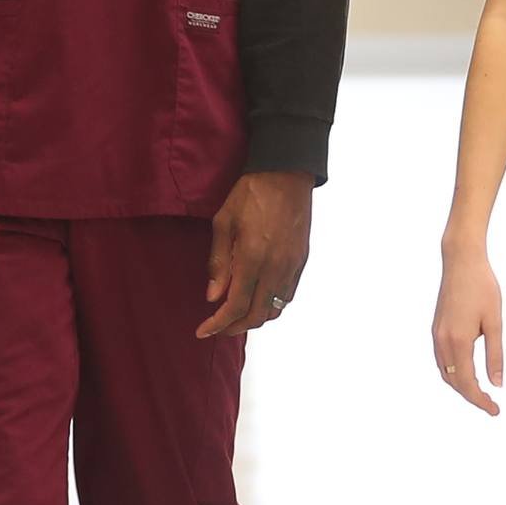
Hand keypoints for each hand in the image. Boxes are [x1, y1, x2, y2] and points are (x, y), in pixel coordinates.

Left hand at [198, 171, 312, 339]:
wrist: (286, 174)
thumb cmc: (251, 193)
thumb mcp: (223, 222)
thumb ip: (218, 262)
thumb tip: (213, 296)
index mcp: (252, 258)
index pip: (236, 306)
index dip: (218, 324)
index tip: (203, 331)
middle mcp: (276, 267)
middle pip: (258, 315)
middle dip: (236, 327)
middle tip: (219, 326)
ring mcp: (292, 265)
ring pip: (276, 308)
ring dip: (255, 317)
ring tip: (238, 313)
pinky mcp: (301, 260)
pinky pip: (287, 294)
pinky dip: (272, 303)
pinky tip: (258, 296)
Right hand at [431, 245, 505, 414]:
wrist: (461, 261)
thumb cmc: (482, 287)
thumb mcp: (495, 322)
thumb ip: (495, 355)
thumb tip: (497, 384)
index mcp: (458, 342)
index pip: (467, 383)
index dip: (480, 401)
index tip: (495, 410)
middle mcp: (442, 341)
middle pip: (453, 382)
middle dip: (471, 396)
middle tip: (492, 405)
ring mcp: (436, 335)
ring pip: (445, 372)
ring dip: (461, 386)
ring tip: (481, 393)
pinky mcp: (436, 329)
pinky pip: (442, 360)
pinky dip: (453, 372)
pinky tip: (466, 372)